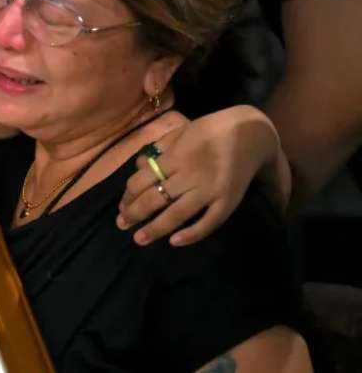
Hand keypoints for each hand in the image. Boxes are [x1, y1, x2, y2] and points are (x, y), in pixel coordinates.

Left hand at [118, 105, 285, 245]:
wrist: (252, 132)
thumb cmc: (211, 131)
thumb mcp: (181, 132)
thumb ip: (160, 148)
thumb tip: (138, 165)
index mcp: (176, 156)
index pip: (143, 180)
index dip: (129, 195)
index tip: (121, 207)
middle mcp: (190, 174)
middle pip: (155, 198)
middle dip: (135, 213)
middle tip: (122, 225)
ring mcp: (210, 189)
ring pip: (177, 213)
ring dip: (155, 228)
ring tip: (139, 239)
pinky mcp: (228, 200)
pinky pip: (209, 222)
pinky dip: (192, 234)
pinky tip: (174, 242)